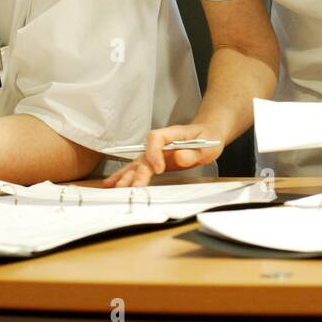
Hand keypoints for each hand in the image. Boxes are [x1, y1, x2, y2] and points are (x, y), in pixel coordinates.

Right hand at [103, 123, 224, 187]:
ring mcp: (155, 154)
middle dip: (136, 172)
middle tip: (131, 187)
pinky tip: (113, 183)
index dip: (154, 153)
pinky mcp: (154, 163)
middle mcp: (159, 143)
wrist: (208, 135)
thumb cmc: (207, 137)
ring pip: (137, 163)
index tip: (159, 169)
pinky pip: (138, 169)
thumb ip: (193, 152)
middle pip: (143, 155)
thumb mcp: (207, 145)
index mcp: (171, 134)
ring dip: (126, 175)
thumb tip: (179, 156)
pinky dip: (126, 176)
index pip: (155, 139)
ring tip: (113, 186)